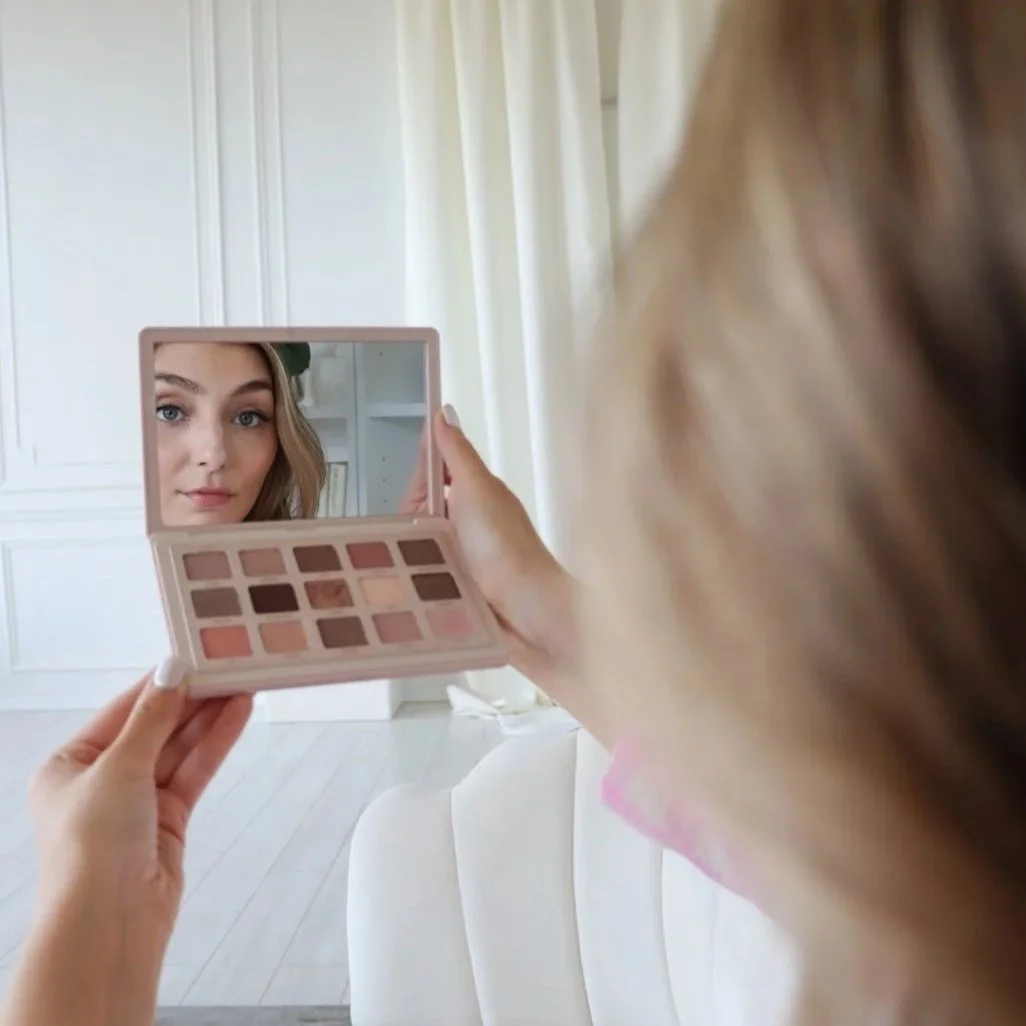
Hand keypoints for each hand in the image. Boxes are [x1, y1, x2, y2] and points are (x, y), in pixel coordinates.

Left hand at [28, 662, 251, 954]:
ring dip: (209, 718)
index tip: (193, 656)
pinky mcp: (167, 823)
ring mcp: (135, 804)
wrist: (108, 925)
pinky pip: (193, 773)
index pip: (121, 711)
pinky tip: (236, 716)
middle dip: (191, 699)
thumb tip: (170, 670)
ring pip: (178, 750)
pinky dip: (214, 745)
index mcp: (68, 766)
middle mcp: (100, 783)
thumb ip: (152, 717)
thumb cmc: (90, 848)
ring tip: (243, 684)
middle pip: (154, 729)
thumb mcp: (118, 767)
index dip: (159, 683)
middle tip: (228, 667)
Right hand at [401, 407, 576, 683]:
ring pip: (413, 542)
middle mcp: (467, 522)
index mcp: (476, 493)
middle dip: (412, 520)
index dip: (421, 479)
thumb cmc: (507, 548)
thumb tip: (444, 411)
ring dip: (412, 550)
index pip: (432, 472)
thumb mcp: (478, 488)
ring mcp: (458, 556)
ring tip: (427, 562)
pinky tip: (413, 582)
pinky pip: (417, 572)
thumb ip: (457, 451)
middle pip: (417, 510)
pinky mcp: (450, 586)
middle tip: (434, 535)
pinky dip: (413, 575)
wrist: (528, 612)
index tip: (424, 494)